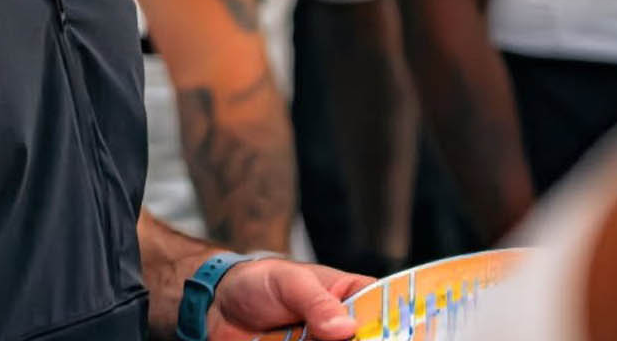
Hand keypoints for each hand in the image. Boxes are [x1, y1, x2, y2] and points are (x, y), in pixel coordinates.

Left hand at [209, 258, 372, 340]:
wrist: (221, 309)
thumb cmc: (259, 283)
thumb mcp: (288, 282)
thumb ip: (316, 301)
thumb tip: (344, 327)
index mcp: (354, 297)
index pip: (388, 313)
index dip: (395, 327)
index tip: (385, 334)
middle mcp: (347, 330)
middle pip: (371, 339)